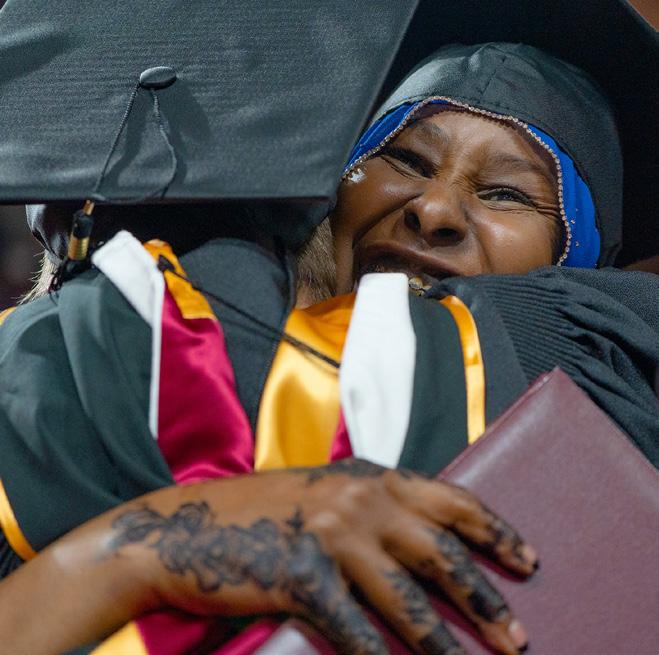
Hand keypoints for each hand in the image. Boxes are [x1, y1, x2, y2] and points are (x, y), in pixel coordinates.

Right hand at [105, 458, 535, 654]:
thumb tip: (423, 547)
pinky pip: (355, 629)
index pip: (449, 498)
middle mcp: (357, 499)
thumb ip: (372, 508)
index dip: (494, 529)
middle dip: (485, 596)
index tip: (528, 558)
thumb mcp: (325, 494)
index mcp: (369, 475)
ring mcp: (330, 535)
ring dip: (446, 640)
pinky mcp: (301, 575)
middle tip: (520, 636)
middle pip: (440, 551)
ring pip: (406, 598)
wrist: (186, 527)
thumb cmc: (261, 512)